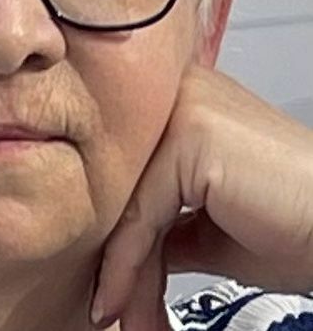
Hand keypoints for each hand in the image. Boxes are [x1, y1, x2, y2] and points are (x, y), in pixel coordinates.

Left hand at [91, 66, 312, 330]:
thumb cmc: (295, 224)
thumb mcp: (205, 227)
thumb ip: (158, 225)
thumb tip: (117, 249)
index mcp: (181, 99)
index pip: (125, 173)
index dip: (113, 234)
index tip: (104, 285)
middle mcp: (179, 90)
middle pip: (123, 184)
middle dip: (116, 254)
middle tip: (110, 308)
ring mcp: (185, 104)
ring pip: (128, 200)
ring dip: (123, 271)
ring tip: (123, 317)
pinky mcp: (192, 133)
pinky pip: (142, 211)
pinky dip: (128, 266)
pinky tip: (122, 301)